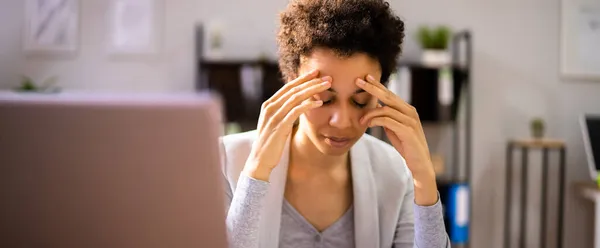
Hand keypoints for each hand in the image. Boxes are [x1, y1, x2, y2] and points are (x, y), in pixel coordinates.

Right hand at [244, 70, 331, 181]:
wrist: (260, 160)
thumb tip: (298, 104)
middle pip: (293, 89)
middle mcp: (270, 107)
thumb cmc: (271, 143)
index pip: (288, 87)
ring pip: (296, 97)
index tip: (317, 73)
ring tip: (327, 86)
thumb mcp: (276, 123)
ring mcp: (274, 116)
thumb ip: (284, 112)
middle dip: (311, 82)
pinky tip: (319, 103)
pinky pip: (296, 111)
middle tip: (327, 77)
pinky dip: (308, 105)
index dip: (303, 79)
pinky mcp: (279, 126)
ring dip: (313, 90)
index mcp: (269, 105)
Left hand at [356, 75, 437, 205]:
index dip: (378, 85)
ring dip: (370, 113)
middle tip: (359, 81)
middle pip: (388, 96)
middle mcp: (410, 112)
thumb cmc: (406, 146)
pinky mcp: (408, 131)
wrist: (420, 163)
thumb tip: (375, 109)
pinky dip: (376, 121)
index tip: (366, 78)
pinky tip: (368, 124)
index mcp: (407, 110)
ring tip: (360, 120)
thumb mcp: (395, 129)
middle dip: (372, 88)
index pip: (390, 94)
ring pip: (386, 109)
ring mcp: (410, 121)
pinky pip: (388, 121)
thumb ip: (388, 118)